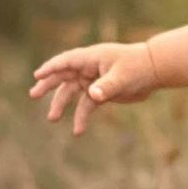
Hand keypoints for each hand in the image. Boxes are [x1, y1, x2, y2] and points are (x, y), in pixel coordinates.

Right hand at [28, 41, 153, 134]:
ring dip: (61, 104)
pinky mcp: (101, 92)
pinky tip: (78, 130)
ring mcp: (93, 80)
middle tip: (33, 94)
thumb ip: (106, 87)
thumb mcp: (122, 77)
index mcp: (91, 58)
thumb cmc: (138, 67)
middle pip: (63, 76)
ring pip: (72, 92)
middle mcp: (89, 68)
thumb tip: (92, 95)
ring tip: (51, 118)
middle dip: (48, 85)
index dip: (51, 67)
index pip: (67, 61)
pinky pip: (86, 105)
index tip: (38, 75)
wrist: (154, 71)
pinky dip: (81, 116)